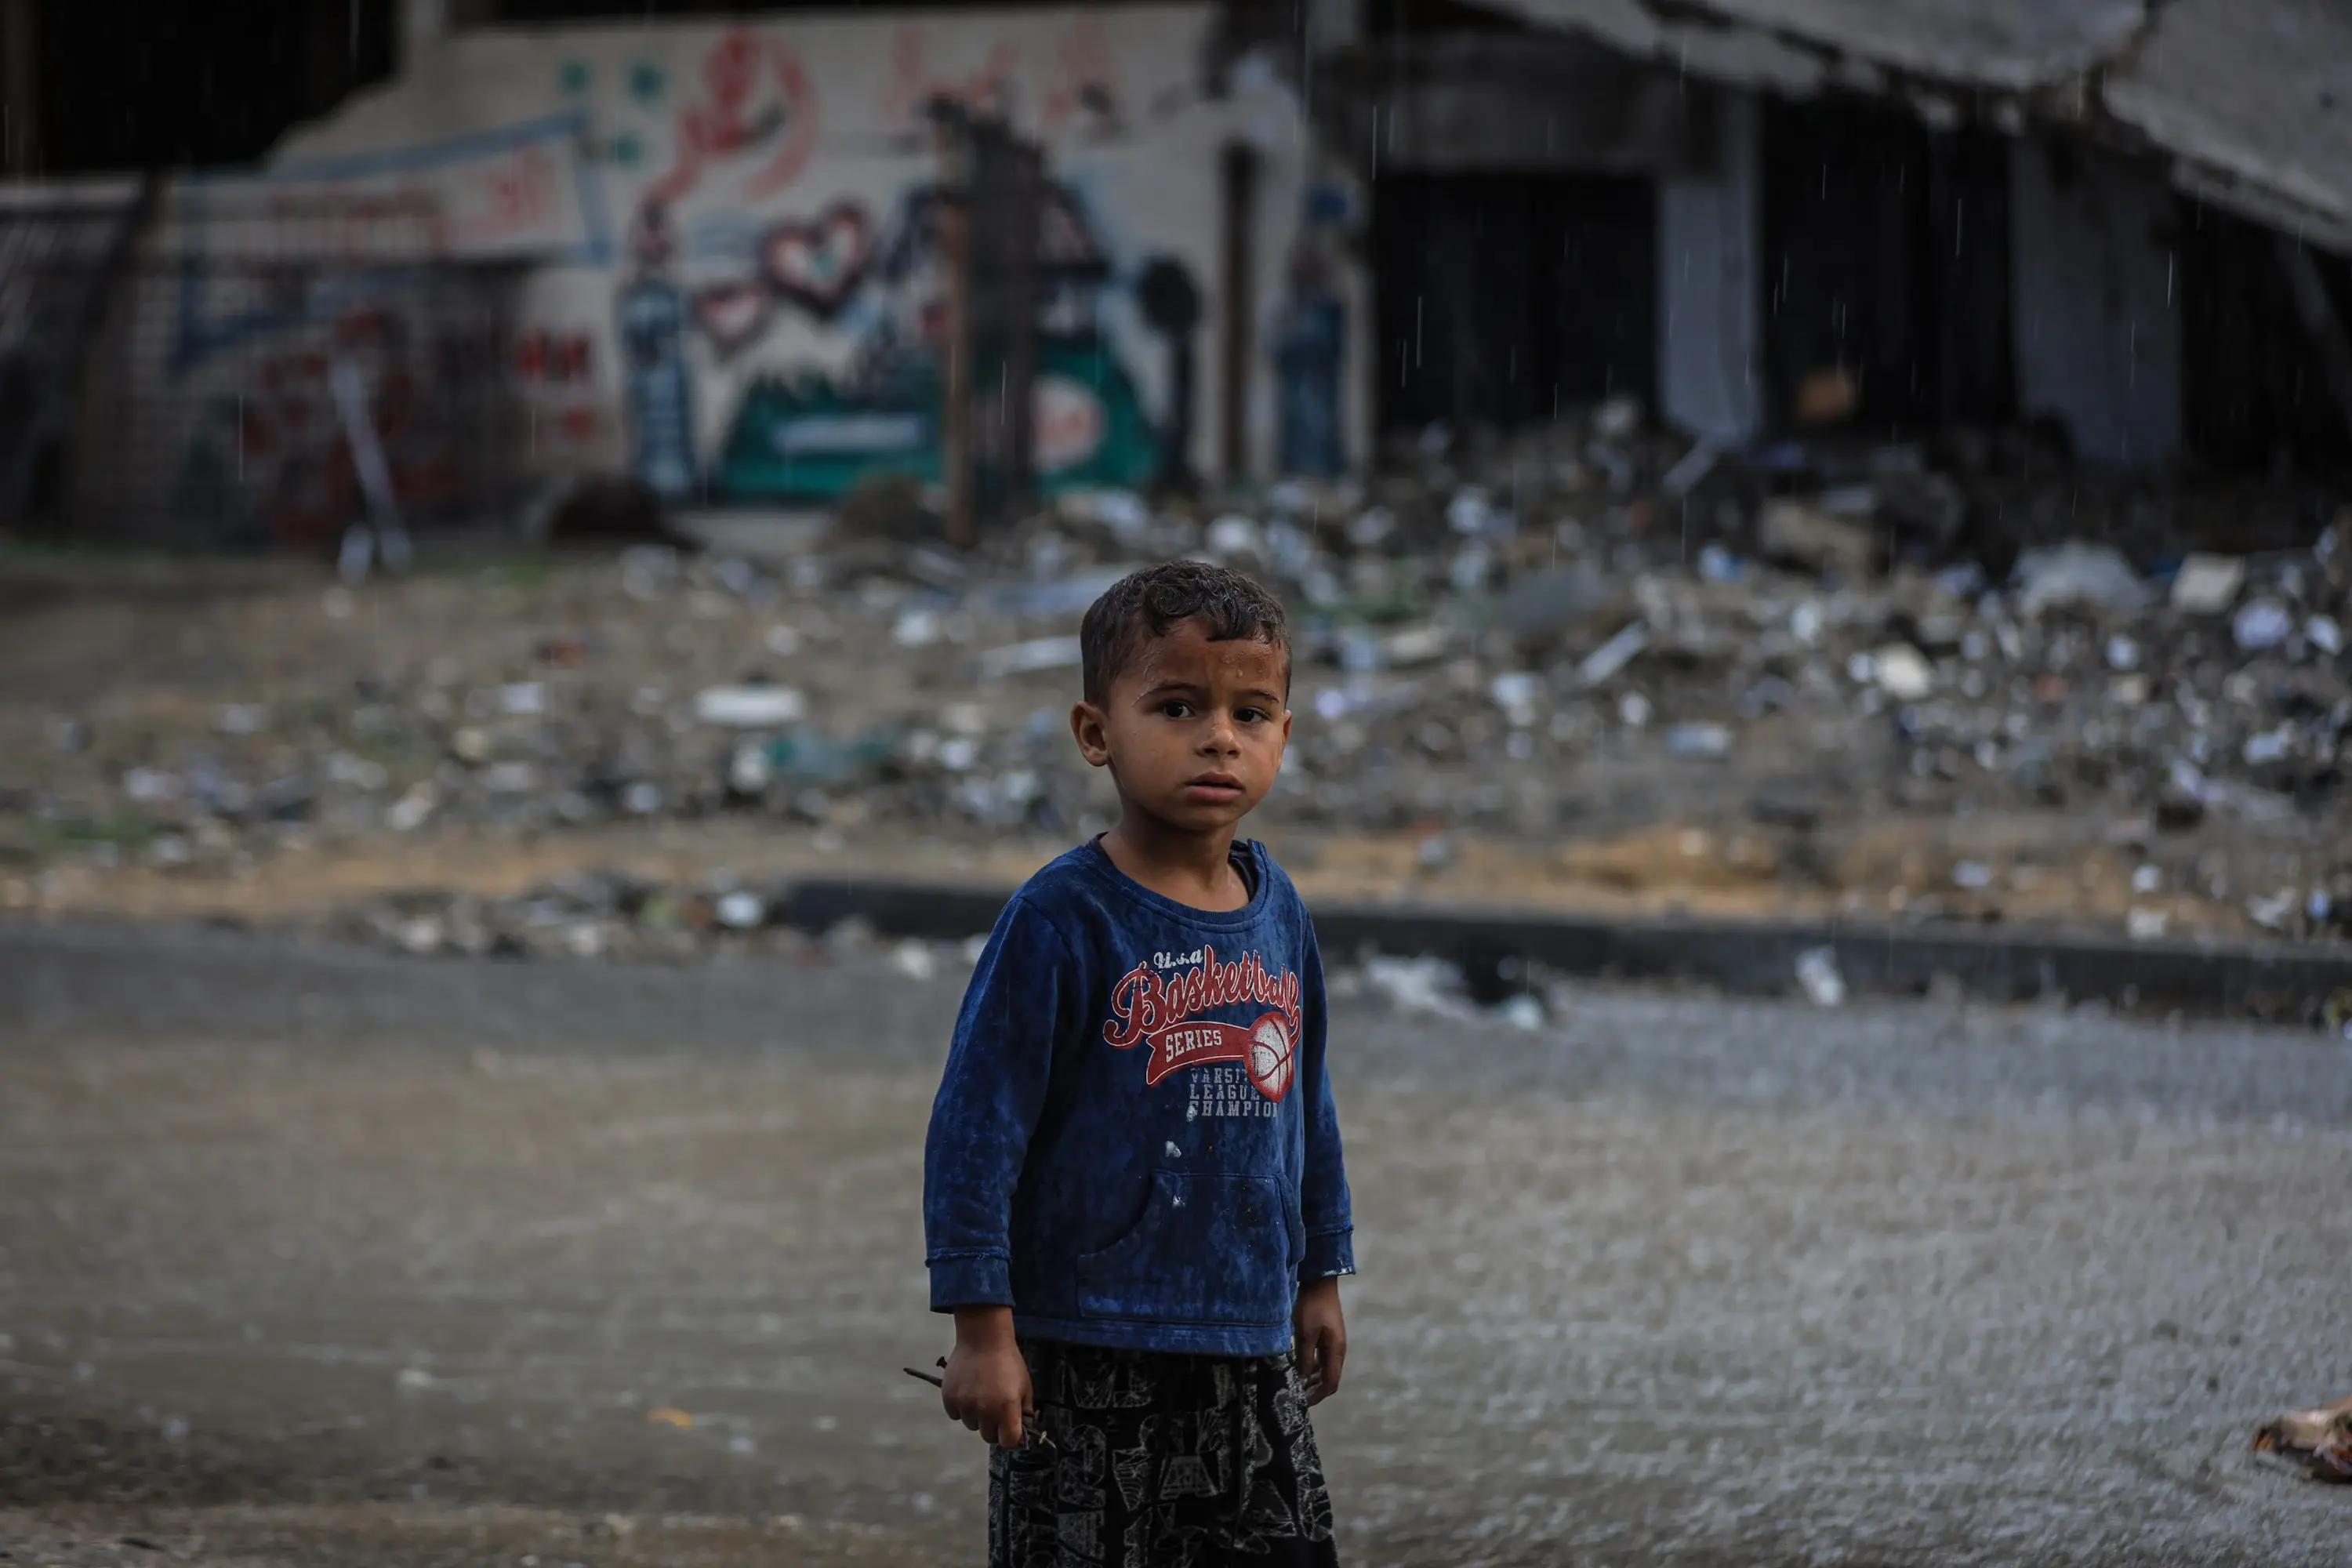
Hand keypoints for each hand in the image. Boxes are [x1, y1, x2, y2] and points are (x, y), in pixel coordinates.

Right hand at [941, 1305, 1031, 1446]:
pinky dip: (960, 1407)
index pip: (1008, 1442)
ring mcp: (965, 1405)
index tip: (1009, 1430)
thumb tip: (1023, 1433)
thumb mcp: (1025, 1386)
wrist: (983, 1338)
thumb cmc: (1008, 1361)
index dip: (1010, 1438)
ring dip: (976, 1416)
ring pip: (971, 1424)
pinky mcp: (949, 1398)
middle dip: (993, 1426)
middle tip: (994, 1409)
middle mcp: (985, 1411)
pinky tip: (967, 1390)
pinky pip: (955, 1414)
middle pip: (988, 1436)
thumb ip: (1025, 1412)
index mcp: (1007, 1409)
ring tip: (979, 1394)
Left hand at [1293, 1276, 1345, 1405]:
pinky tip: (1298, 1367)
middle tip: (1296, 1396)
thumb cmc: (1312, 1307)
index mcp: (1336, 1352)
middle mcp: (1338, 1351)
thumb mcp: (1305, 1334)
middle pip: (1329, 1379)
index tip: (1302, 1403)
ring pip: (1325, 1369)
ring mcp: (1334, 1344)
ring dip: (1312, 1379)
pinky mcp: (1327, 1337)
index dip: (1317, 1396)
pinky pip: (1321, 1359)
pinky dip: (1311, 1367)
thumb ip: (1304, 1358)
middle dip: (1314, 1390)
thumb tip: (1302, 1381)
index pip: (1331, 1383)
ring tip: (1295, 1384)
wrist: (1320, 1282)